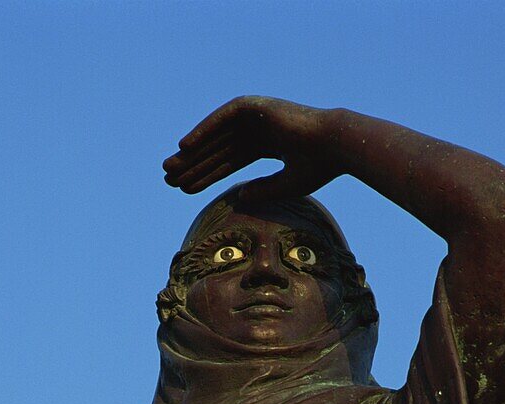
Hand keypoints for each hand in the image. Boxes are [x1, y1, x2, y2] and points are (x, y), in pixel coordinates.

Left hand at [163, 96, 341, 203]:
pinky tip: (185, 145)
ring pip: (216, 135)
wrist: (335, 145)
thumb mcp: (286, 185)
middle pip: (218, 149)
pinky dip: (203, 130)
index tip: (186, 190)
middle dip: (194, 164)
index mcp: (268, 144)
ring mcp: (257, 116)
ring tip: (170, 167)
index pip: (229, 161)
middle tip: (169, 179)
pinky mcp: (255, 106)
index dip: (207, 176)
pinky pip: (221, 118)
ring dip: (193, 150)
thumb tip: (239, 196)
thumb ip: (263, 190)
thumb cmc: (319, 167)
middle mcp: (260, 128)